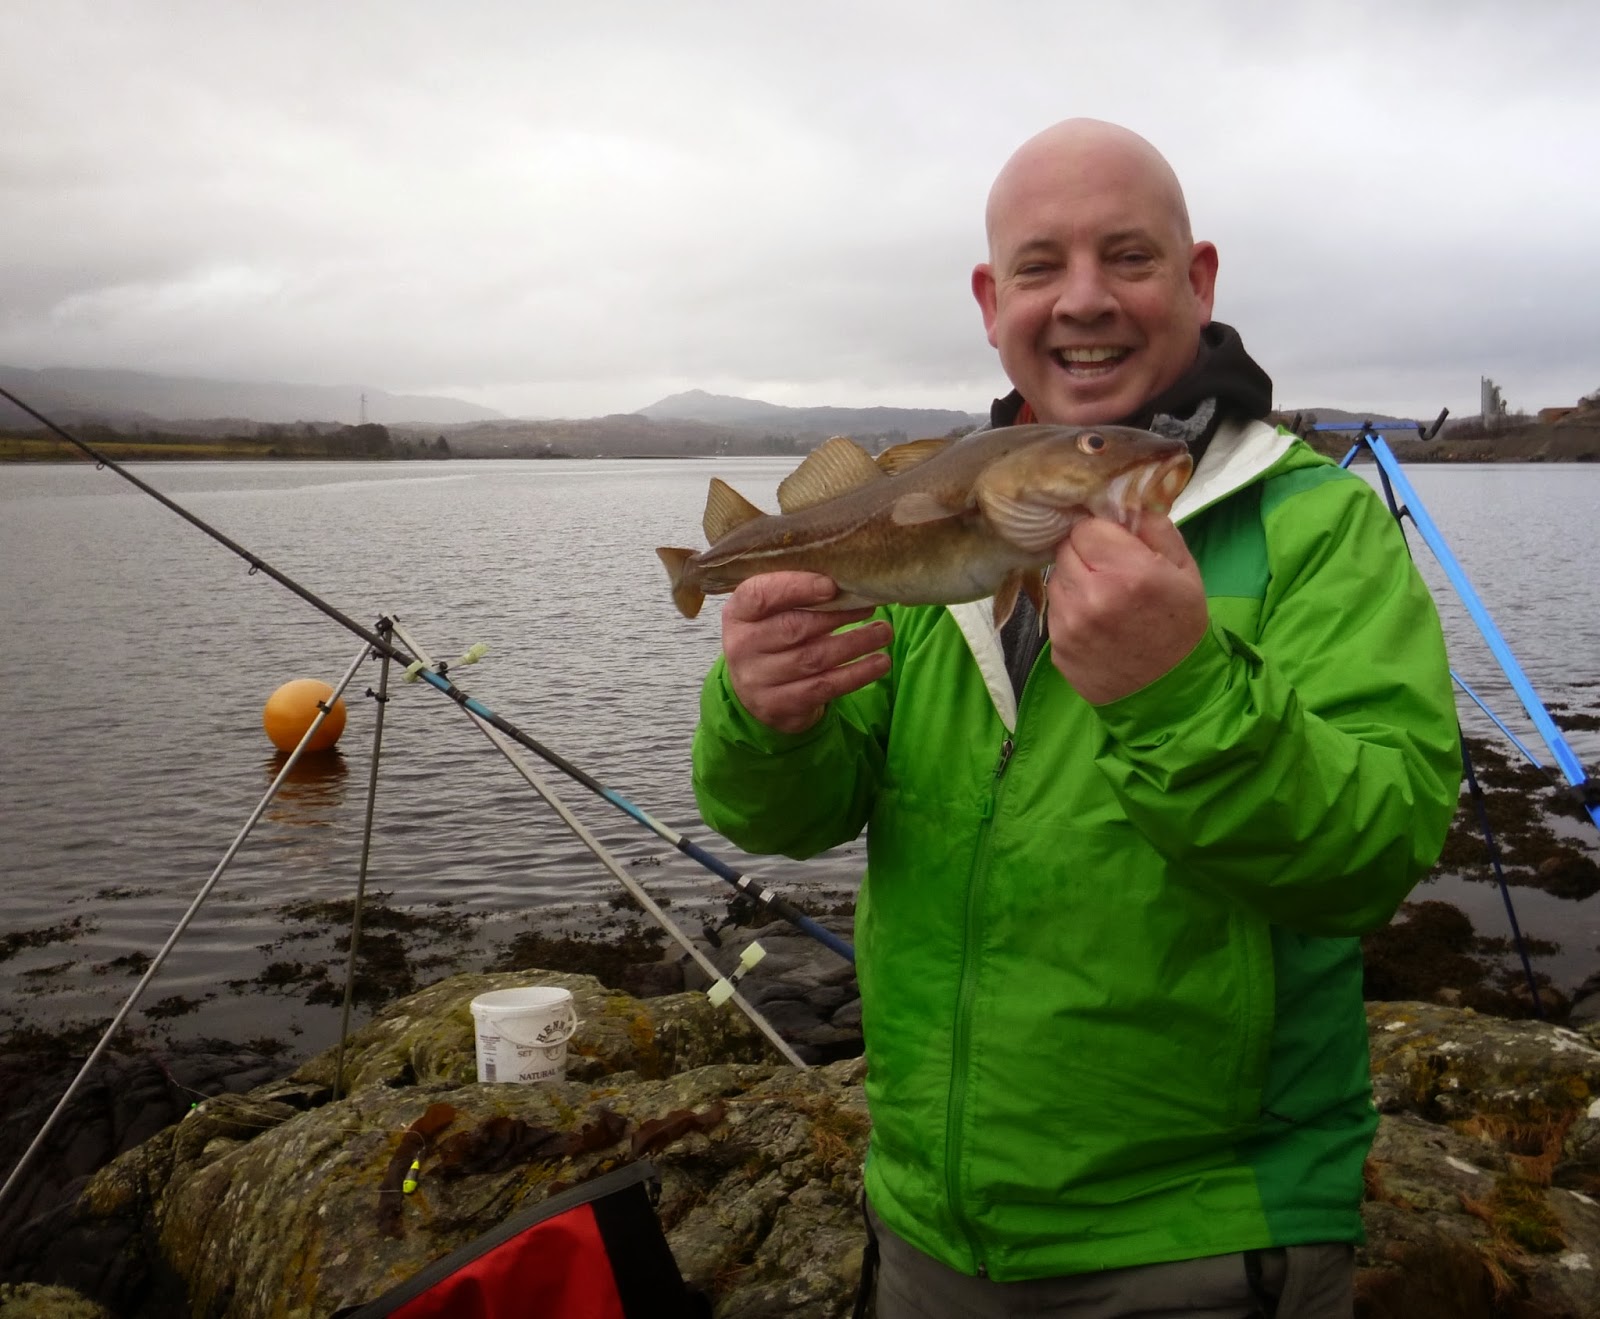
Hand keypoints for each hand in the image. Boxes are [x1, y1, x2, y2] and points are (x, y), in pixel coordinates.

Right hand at [722, 573, 891, 733]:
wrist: (756, 692)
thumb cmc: (772, 637)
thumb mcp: (770, 611)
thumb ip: (794, 591)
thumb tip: (845, 574)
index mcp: (737, 613)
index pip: (760, 595)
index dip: (795, 587)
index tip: (831, 585)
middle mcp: (741, 647)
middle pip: (793, 628)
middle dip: (837, 615)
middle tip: (870, 605)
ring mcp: (757, 680)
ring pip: (813, 658)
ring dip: (855, 643)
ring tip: (883, 632)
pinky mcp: (778, 705)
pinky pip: (824, 687)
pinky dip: (857, 674)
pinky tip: (879, 662)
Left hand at [1046, 514, 1207, 705]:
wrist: (1170, 694)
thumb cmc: (1180, 627)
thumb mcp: (1184, 571)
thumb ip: (1154, 528)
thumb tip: (1125, 500)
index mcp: (1129, 574)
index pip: (1085, 527)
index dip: (1100, 531)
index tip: (1113, 543)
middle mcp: (1093, 597)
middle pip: (1065, 549)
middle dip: (1085, 553)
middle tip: (1110, 570)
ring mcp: (1070, 625)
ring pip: (1056, 577)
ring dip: (1074, 579)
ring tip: (1104, 598)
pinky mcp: (1057, 647)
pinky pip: (1054, 609)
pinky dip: (1070, 608)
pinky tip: (1096, 622)